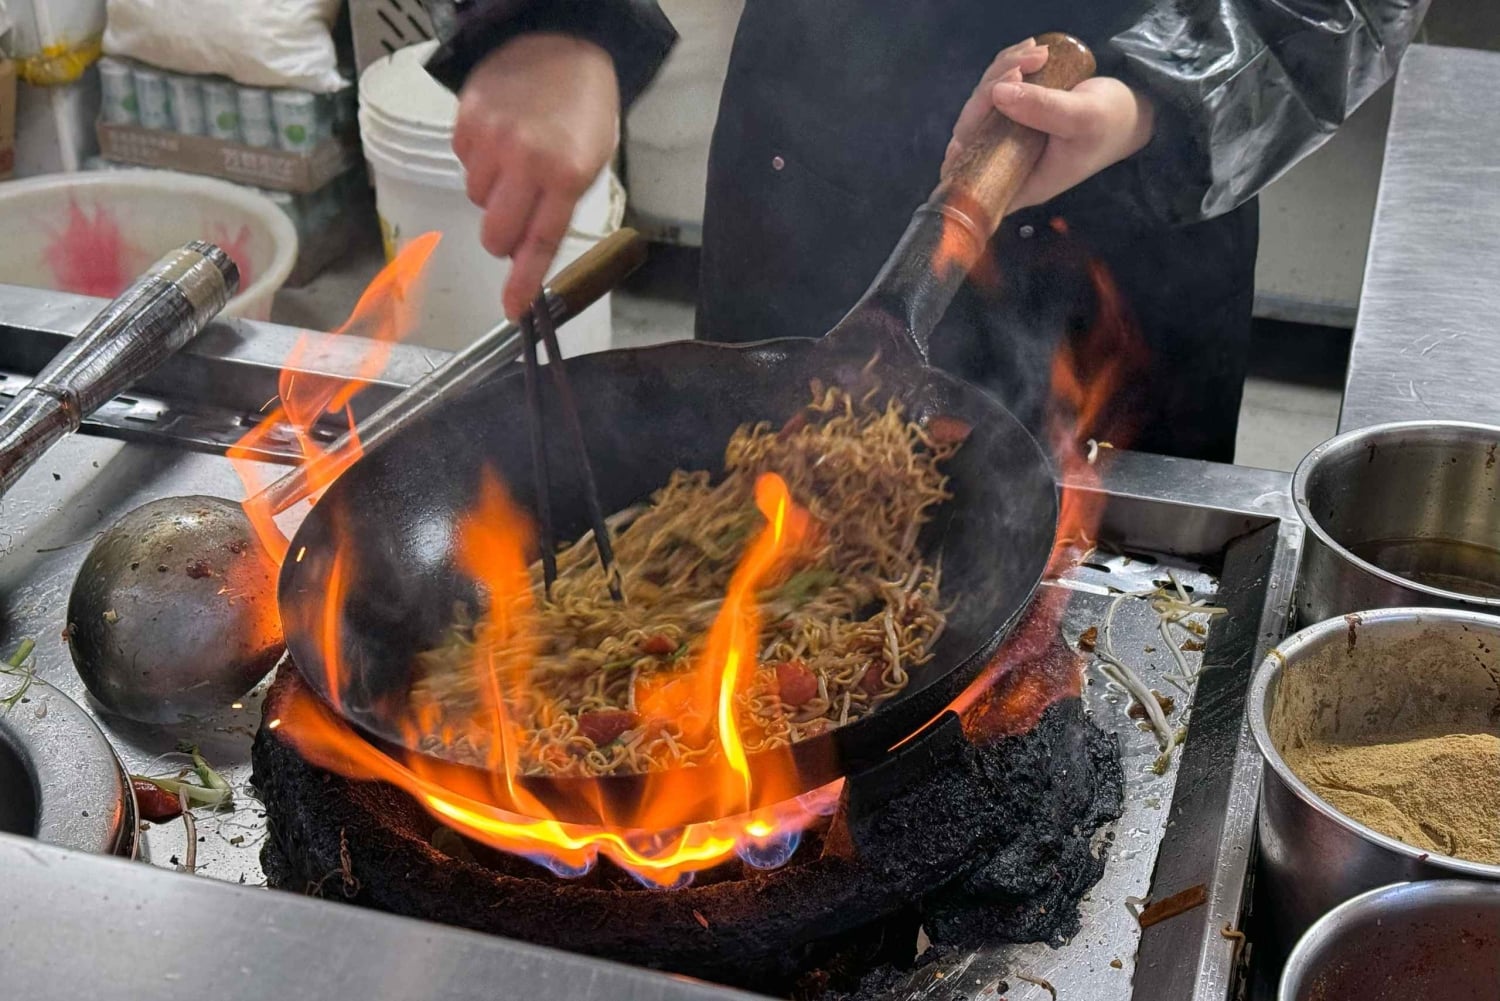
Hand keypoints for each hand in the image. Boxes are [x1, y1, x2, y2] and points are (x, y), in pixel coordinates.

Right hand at [452, 33, 618, 318]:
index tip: (513, 309)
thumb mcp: (589, 162)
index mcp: (566, 177)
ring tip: (515, 155)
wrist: (562, 43)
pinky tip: (500, 134)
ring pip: (475, 198)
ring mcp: (493, 140)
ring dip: (492, 189)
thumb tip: (524, 253)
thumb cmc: (582, 109)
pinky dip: (478, 158)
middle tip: (517, 215)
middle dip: (502, 237)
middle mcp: (526, 162)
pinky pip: (463, 161)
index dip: (523, 282)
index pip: (539, 243)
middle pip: (495, 234)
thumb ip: (558, 208)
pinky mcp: (468, 120)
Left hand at [943, 38, 1154, 211]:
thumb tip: (998, 94)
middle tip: (1024, 66)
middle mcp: (1008, 163)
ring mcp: (1009, 138)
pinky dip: (1009, 66)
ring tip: (1038, 54)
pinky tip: (1030, 52)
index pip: (971, 173)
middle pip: (971, 130)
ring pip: (983, 104)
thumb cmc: (1111, 124)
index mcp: (1020, 183)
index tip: (985, 108)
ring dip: (1003, 71)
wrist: (1133, 110)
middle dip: (992, 91)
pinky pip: (998, 89)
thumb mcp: (1080, 117)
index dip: (963, 146)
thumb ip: (1042, 109)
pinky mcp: (1016, 114)